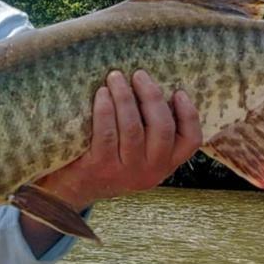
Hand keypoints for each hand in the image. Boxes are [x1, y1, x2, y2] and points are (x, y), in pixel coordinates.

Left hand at [35, 70, 201, 210]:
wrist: (72, 188)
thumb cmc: (108, 158)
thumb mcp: (137, 153)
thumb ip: (150, 130)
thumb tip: (152, 86)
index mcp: (165, 164)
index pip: (191, 140)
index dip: (189, 114)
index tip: (178, 91)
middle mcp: (150, 171)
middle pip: (162, 128)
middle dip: (151, 96)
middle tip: (139, 75)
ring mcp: (126, 171)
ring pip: (133, 128)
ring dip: (125, 97)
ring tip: (115, 77)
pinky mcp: (100, 166)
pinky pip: (106, 133)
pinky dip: (105, 109)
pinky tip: (101, 94)